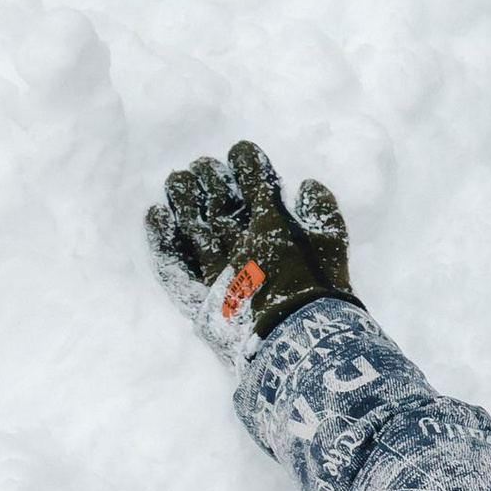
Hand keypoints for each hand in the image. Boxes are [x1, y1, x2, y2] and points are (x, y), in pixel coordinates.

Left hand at [147, 142, 353, 370]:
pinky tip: (155, 214)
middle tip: (202, 164)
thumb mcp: (335, 246)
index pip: (255, 182)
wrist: (298, 341)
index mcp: (273, 224)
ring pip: (193, 223)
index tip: (240, 149)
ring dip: (183, 198)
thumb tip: (306, 184)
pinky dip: (162, 237)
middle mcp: (238, 238)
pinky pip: (173, 260)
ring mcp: (215, 265)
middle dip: (211, 177)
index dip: (247, 162)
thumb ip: (322, 210)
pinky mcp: (198, 292)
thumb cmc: (322, 293)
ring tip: (176, 179)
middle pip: (219, 199)